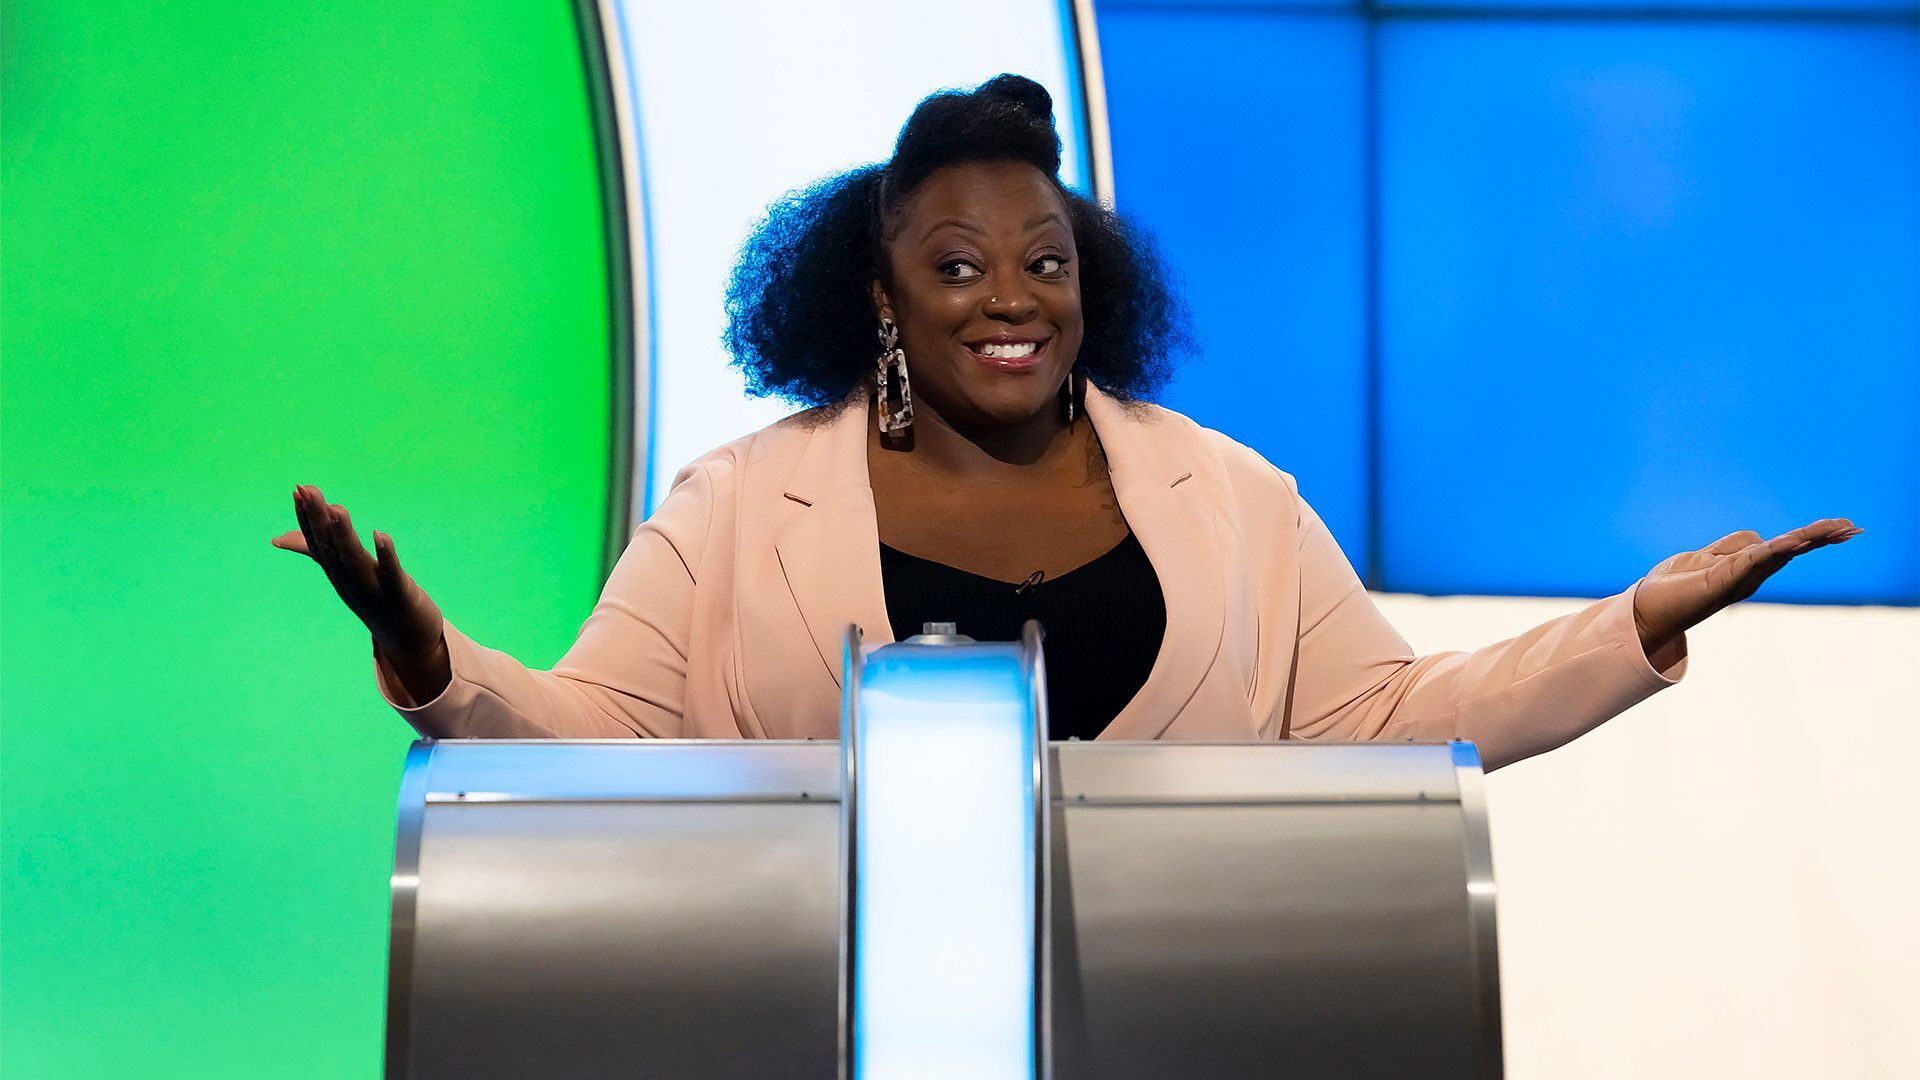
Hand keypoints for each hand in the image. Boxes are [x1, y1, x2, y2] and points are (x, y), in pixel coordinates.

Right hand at [272, 485, 449, 700]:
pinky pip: (391, 574)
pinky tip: (380, 534)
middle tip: (307, 489)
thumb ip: (317, 552)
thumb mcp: (345, 575)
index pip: (318, 544)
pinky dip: (385, 555)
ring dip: (344, 534)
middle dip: (319, 519)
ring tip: (336, 508)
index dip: (308, 518)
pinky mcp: (400, 595)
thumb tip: (278, 538)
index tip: (297, 491)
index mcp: (337, 575)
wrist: (408, 644)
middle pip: (331, 548)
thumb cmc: (376, 602)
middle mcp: (349, 582)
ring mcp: (373, 591)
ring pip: (355, 560)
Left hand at [1632, 518, 1863, 652]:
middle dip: (1821, 538)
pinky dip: (1775, 548)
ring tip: (1837, 529)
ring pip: (1779, 553)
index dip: (1812, 537)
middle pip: (1791, 551)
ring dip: (1807, 539)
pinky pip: (1752, 559)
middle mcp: (1748, 576)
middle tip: (1853, 528)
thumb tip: (1757, 539)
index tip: (1842, 526)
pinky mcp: (1722, 581)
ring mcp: (1738, 579)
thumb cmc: (1673, 586)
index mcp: (1746, 568)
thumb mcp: (1705, 557)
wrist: (1645, 609)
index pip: (1785, 547)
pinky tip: (1795, 541)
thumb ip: (1732, 547)